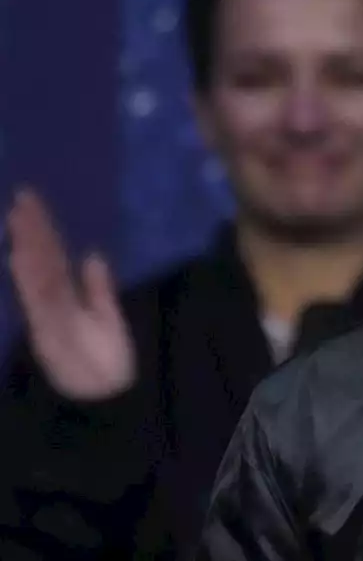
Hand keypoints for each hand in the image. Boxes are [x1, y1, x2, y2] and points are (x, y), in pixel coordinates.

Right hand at [5, 188, 135, 399]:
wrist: (107, 400)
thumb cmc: (105, 363)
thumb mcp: (107, 319)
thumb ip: (98, 289)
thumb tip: (92, 256)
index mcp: (67, 297)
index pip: (54, 257)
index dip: (44, 230)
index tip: (32, 202)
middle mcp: (53, 302)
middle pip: (41, 261)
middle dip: (32, 230)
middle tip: (23, 197)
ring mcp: (49, 316)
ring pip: (36, 276)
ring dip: (28, 247)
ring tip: (20, 218)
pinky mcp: (49, 332)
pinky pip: (39, 302)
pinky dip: (30, 279)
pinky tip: (22, 257)